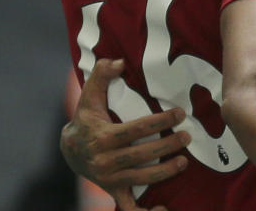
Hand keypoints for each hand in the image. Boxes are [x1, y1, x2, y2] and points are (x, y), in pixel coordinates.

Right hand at [61, 59, 190, 210]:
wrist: (69, 150)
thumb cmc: (85, 119)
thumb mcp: (89, 96)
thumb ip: (101, 75)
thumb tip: (118, 60)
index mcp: (102, 138)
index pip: (135, 129)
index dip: (159, 121)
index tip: (179, 113)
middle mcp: (104, 161)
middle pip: (141, 155)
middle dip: (167, 146)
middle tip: (187, 136)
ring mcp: (109, 179)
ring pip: (141, 178)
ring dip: (165, 172)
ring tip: (183, 161)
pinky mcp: (113, 191)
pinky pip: (128, 208)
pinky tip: (162, 209)